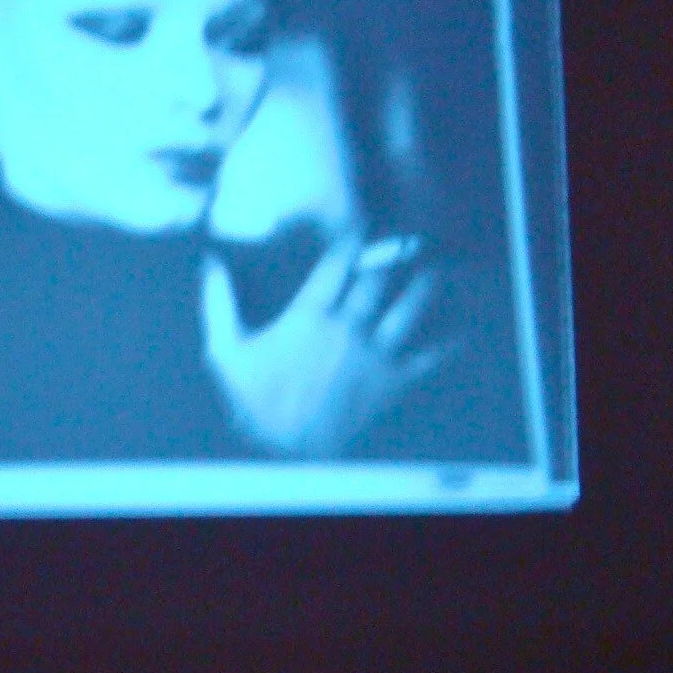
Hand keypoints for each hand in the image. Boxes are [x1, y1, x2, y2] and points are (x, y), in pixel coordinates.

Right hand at [202, 229, 446, 457]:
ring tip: (435, 267)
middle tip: (406, 235)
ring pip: (408, 309)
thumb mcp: (224, 352)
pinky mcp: (391, 381)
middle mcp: (347, 327)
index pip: (336, 264)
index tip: (363, 222)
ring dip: (424, 286)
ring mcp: (373, 354)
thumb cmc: (256, 402)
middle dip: (394, 252)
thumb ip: (219, 304)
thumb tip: (210, 264)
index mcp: (309, 316)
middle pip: (378, 278)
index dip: (352, 238)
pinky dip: (446, 345)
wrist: (288, 450)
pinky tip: (461, 332)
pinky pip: (426, 358)